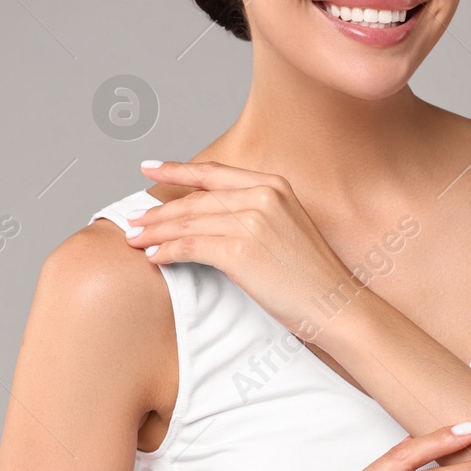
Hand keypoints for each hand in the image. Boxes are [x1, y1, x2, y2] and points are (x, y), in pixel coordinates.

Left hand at [126, 159, 360, 342]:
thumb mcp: (287, 228)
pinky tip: (154, 257)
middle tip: (133, 220)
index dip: (177, 169)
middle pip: (194, 200)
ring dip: (155, 232)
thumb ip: (255, 213)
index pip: (213, 174)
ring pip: (187, 223)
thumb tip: (210, 218)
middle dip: (158, 211)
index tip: (149, 167)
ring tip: (135, 239)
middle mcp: (262, 196)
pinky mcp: (240, 250)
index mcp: (274, 185)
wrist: (336, 304)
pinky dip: (166, 252)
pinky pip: (189, 247)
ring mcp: (251, 221)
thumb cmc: (312, 276)